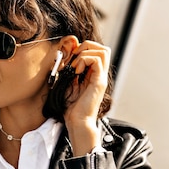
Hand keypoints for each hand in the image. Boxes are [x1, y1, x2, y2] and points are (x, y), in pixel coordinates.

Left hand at [63, 41, 110, 155]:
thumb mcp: (68, 84)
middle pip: (103, 49)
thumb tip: (64, 57)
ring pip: (103, 51)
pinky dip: (84, 60)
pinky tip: (76, 72)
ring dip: (85, 53)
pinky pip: (97, 60)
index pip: (96, 52)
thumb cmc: (71, 107)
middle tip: (75, 58)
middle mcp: (100, 74)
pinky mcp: (99, 82)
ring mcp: (101, 77)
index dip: (83, 49)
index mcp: (94, 74)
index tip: (70, 59)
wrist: (77, 122)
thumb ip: (69, 71)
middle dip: (87, 46)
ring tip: (76, 66)